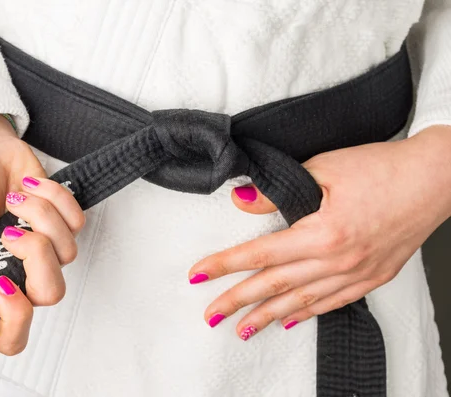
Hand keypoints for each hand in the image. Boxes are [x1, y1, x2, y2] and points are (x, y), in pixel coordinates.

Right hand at [0, 115, 84, 353]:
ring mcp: (46, 250)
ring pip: (69, 253)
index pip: (13, 337)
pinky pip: (78, 222)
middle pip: (52, 293)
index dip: (16, 319)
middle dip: (37, 255)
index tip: (4, 285)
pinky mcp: (64, 223)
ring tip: (14, 199)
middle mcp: (22, 275)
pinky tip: (30, 187)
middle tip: (11, 231)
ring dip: (41, 217)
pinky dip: (54, 199)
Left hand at [189, 125, 450, 339]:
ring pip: (301, 301)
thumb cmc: (382, 168)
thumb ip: (278, 190)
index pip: (259, 254)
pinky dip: (307, 313)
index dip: (225, 265)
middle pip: (274, 285)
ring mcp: (357, 273)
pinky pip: (333, 302)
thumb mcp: (323, 168)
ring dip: (268, 316)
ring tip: (242, 329)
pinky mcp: (373, 276)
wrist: (436, 178)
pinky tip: (290, 320)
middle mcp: (338, 261)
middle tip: (211, 315)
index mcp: (323, 233)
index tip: (199, 274)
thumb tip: (243, 201)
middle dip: (237, 301)